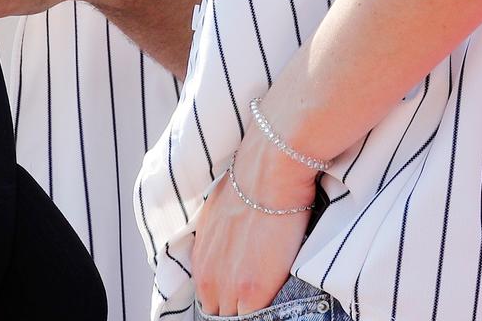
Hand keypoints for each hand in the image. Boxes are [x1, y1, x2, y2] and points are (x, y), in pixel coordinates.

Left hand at [191, 127, 318, 316]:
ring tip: (269, 299)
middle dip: (237, 308)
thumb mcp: (218, 217)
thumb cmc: (248, 186)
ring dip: (251, 311)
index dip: (228, 298)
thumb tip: (233, 249)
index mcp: (200, 261)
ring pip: (237, 318)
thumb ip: (219, 244)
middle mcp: (208, 279)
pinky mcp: (253, 294)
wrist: (267, 174)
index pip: (209, 298)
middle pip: (219, 311)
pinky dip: (269, 313)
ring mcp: (229, 289)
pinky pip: (256, 319)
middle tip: (256, 297)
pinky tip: (281, 301)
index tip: (243, 293)